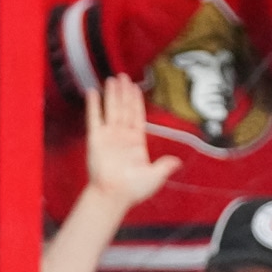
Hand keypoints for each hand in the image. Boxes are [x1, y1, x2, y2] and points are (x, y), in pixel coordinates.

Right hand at [84, 72, 180, 211]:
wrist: (113, 195)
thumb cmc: (133, 189)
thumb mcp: (155, 176)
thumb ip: (165, 166)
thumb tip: (178, 162)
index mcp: (136, 141)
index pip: (137, 115)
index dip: (136, 101)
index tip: (135, 87)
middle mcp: (122, 136)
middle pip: (124, 108)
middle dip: (124, 92)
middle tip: (123, 76)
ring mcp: (108, 136)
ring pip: (111, 109)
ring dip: (112, 94)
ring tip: (112, 79)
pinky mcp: (95, 139)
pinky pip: (94, 118)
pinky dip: (93, 105)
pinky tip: (93, 92)